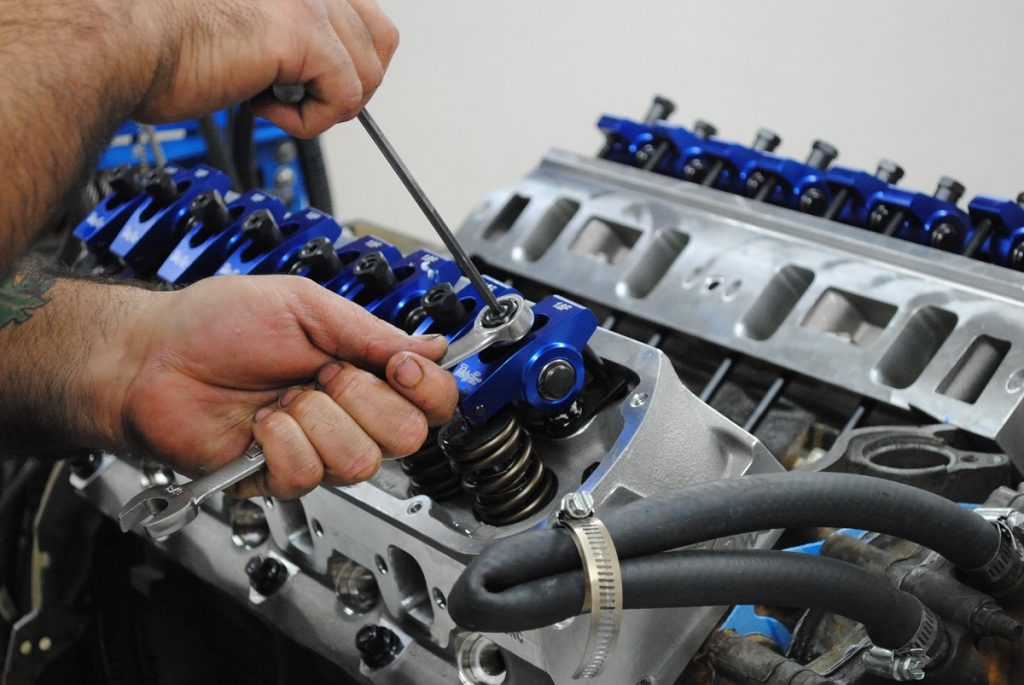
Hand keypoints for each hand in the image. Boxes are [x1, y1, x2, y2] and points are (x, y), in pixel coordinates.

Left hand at [109, 275, 456, 498]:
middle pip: (406, 437)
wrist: (151, 358)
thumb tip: (432, 346)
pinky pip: (307, 475)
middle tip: (324, 374)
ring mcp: (315, 449)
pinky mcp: (279, 477)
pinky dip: (279, 441)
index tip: (401, 367)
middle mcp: (346, 415)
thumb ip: (371, 331)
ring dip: (316, 420)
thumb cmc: (214, 324)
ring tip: (282, 398)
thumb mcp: (303, 307)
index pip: (432, 400)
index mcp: (362, 370)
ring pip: (359, 461)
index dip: (429, 389)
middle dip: (364, 400)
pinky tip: (259, 424)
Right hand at [132, 0, 398, 136]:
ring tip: (275, 102)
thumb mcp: (248, 31)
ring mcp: (308, 1)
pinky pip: (346, 98)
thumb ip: (291, 39)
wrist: (121, 45)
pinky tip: (266, 109)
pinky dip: (312, 121)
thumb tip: (321, 69)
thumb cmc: (162, 41)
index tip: (314, 82)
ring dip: (327, 105)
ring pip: (368, 75)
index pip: (365, 17)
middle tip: (303, 100)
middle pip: (380, 44)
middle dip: (348, 85)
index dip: (347, 61)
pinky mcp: (303, 34)